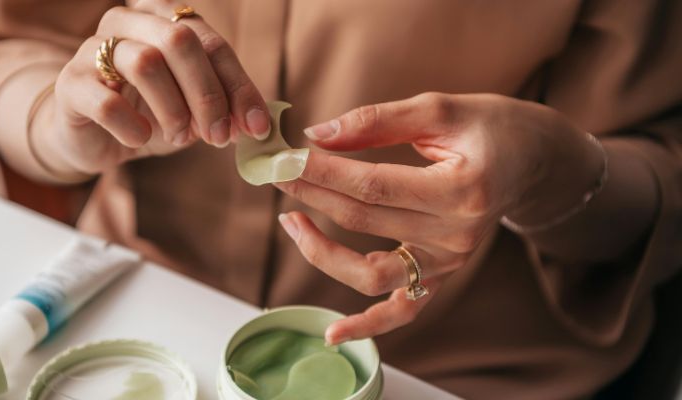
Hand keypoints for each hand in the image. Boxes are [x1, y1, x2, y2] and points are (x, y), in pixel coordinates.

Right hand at [41, 2, 269, 175]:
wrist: (93, 135)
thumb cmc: (149, 113)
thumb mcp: (194, 107)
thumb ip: (224, 107)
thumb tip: (259, 124)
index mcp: (163, 17)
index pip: (212, 42)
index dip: (239, 86)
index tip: (257, 127)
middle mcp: (127, 21)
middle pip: (180, 42)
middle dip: (208, 95)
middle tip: (219, 137)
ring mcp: (92, 48)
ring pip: (146, 63)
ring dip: (174, 111)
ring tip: (180, 138)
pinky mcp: (70, 83)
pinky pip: (107, 102)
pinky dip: (133, 126)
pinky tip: (140, 139)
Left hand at [275, 92, 605, 343]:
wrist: (531, 160)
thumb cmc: (488, 127)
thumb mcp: (438, 109)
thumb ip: (376, 122)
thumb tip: (317, 135)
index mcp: (463, 189)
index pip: (373, 186)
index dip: (322, 172)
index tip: (284, 157)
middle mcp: (458, 235)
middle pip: (364, 221)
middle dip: (311, 194)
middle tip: (275, 172)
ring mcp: (450, 263)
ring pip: (371, 274)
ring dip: (321, 251)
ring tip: (289, 220)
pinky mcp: (441, 276)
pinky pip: (402, 310)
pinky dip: (367, 325)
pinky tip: (332, 332)